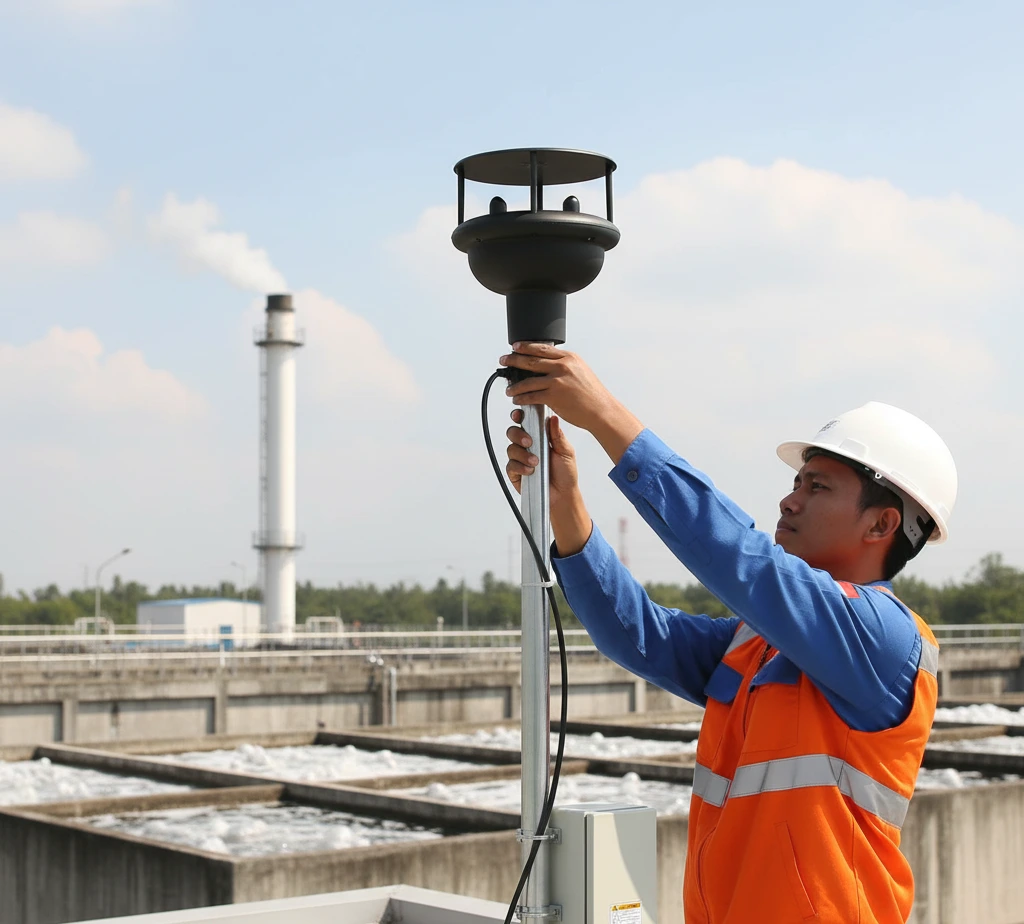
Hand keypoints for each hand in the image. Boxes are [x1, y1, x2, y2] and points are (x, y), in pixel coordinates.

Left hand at [499, 342, 643, 464]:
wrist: (601, 410)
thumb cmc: (592, 394)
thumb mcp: (581, 371)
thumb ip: (565, 366)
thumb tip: (549, 364)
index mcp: (569, 358)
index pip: (542, 348)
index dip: (526, 346)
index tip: (515, 347)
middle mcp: (563, 366)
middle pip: (531, 360)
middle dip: (514, 360)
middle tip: (504, 360)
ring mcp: (558, 381)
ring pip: (528, 380)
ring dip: (515, 385)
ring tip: (509, 389)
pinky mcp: (554, 396)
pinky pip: (531, 396)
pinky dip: (521, 398)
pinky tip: (517, 399)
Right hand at [505, 410, 578, 508]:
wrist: (563, 495)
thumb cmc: (565, 473)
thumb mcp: (566, 452)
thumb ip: (558, 435)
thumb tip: (553, 419)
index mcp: (539, 437)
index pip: (526, 422)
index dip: (519, 416)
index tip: (519, 415)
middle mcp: (528, 446)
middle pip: (513, 432)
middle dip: (518, 435)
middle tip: (529, 442)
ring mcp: (520, 459)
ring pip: (511, 448)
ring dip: (522, 454)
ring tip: (536, 462)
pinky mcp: (515, 473)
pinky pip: (511, 465)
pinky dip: (520, 467)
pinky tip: (530, 471)